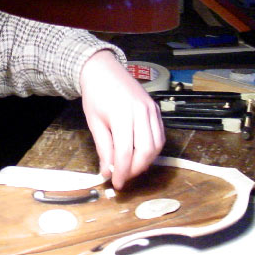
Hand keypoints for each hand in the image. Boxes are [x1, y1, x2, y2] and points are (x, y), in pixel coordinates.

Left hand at [79, 50, 164, 189]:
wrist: (103, 70)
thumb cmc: (95, 96)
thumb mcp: (95, 123)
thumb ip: (103, 148)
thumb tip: (107, 171)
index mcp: (122, 115)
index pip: (125, 152)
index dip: (122, 171)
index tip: (116, 183)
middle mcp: (141, 113)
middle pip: (146, 151)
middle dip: (135, 169)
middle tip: (124, 177)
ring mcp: (152, 110)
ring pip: (156, 145)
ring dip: (145, 161)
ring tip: (131, 168)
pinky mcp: (156, 109)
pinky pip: (160, 135)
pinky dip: (152, 149)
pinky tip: (140, 155)